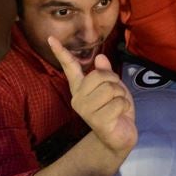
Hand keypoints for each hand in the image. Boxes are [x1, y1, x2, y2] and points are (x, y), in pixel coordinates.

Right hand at [49, 38, 136, 156]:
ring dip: (121, 96)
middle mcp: (78, 98)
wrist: (120, 137)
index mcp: (81, 88)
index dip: (61, 52)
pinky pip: (118, 103)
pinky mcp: (96, 121)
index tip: (51, 38)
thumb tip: (100, 57)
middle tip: (116, 96)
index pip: (70, 67)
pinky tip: (120, 115)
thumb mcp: (114, 87)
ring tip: (118, 106)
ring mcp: (85, 111)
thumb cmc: (116, 110)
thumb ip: (106, 73)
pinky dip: (125, 107)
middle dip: (115, 83)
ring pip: (110, 89)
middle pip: (100, 76)